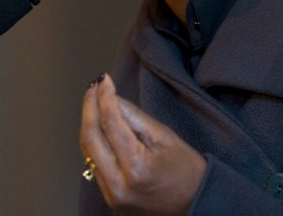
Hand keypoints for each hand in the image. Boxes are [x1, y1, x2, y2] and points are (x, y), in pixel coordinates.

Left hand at [80, 74, 206, 214]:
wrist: (194, 203)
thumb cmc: (186, 170)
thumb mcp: (164, 136)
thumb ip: (134, 116)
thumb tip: (112, 97)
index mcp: (136, 168)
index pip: (111, 124)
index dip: (105, 97)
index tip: (104, 80)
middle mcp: (118, 184)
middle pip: (91, 137)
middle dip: (89, 107)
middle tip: (94, 86)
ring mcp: (111, 195)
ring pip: (87, 150)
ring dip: (88, 122)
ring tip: (93, 100)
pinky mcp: (109, 197)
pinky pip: (94, 163)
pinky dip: (94, 141)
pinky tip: (98, 124)